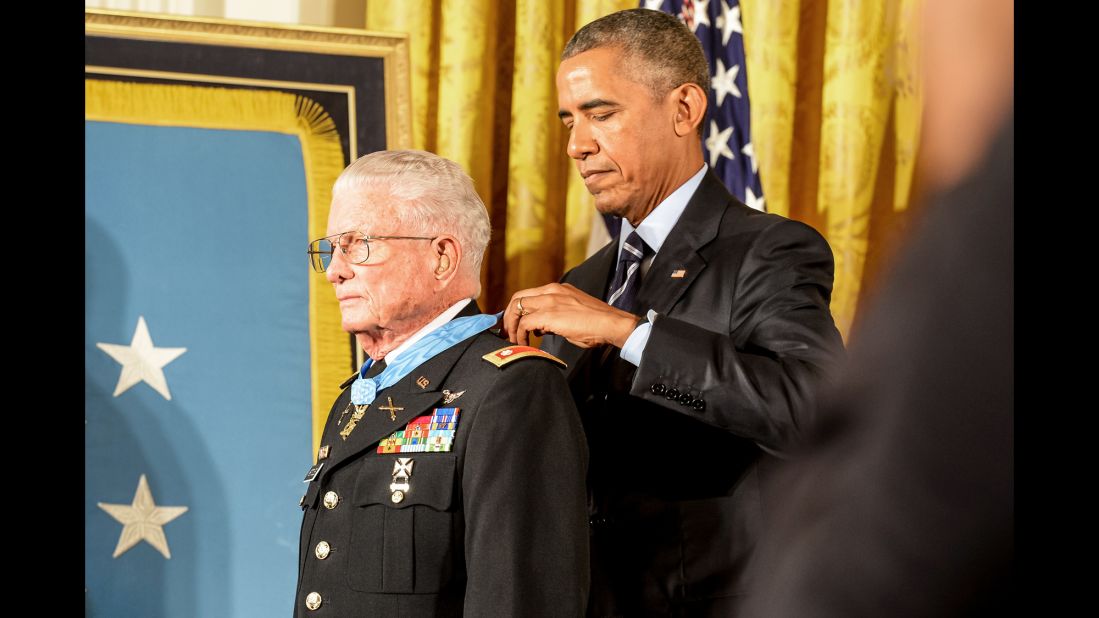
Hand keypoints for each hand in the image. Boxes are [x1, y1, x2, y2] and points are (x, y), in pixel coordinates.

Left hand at [503, 283, 640, 347]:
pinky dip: (520, 334)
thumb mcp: (572, 312)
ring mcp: (550, 301)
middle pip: (517, 298)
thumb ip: (555, 316)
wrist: (611, 324)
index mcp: (557, 289)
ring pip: (517, 308)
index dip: (516, 310)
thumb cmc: (597, 323)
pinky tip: (525, 344)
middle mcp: (551, 290)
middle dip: (508, 316)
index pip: (527, 294)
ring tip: (514, 340)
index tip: (514, 324)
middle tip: (507, 332)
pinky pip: (525, 323)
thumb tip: (542, 327)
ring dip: (512, 326)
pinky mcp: (549, 314)